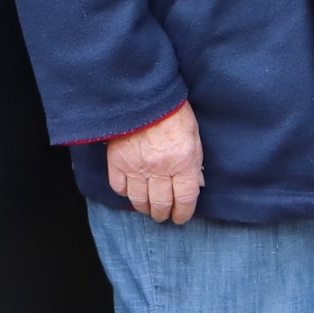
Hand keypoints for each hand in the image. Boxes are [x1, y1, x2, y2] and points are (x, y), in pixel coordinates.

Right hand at [106, 103, 203, 222]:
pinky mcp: (117, 162)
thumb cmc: (173, 112)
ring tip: (149, 209)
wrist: (144, 95)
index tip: (181, 217)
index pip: (185, 199)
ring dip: (145, 208)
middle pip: (162, 203)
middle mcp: (160, 169)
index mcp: (183, 162)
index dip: (184, 213)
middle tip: (164, 216)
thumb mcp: (194, 136)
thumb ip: (194, 163)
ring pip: (140, 200)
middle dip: (164, 214)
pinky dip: (126, 193)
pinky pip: (120, 187)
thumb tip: (196, 184)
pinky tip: (131, 192)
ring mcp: (136, 167)